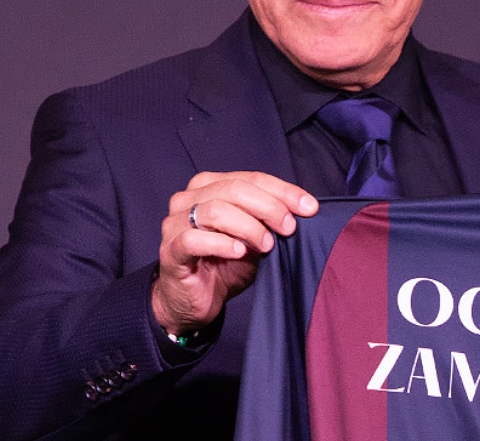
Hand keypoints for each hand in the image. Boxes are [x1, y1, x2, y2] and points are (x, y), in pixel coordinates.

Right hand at [152, 171, 317, 334]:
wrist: (197, 300)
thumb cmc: (226, 263)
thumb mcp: (256, 237)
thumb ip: (271, 220)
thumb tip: (305, 209)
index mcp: (209, 186)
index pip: (251, 178)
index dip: (284, 191)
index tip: (310, 208)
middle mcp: (188, 198)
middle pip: (235, 189)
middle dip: (270, 207)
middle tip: (289, 228)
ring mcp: (175, 223)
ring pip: (215, 211)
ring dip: (249, 227)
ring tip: (267, 245)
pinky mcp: (170, 250)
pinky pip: (195, 239)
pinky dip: (223, 243)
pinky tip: (240, 252)